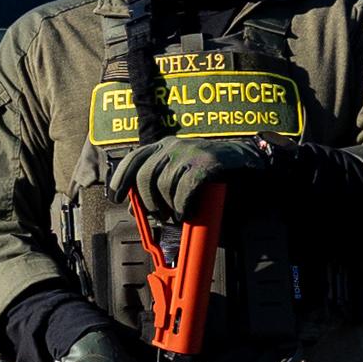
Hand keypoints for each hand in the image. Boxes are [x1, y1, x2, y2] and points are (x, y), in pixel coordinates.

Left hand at [108, 135, 268, 221]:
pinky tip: (186, 212)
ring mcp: (189, 152)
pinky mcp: (206, 163)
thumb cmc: (211, 172)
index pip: (133, 159)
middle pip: (144, 176)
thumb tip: (134, 208)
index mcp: (163, 145)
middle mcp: (172, 145)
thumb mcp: (179, 174)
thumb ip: (157, 186)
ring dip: (167, 207)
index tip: (115, 198)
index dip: (119, 180)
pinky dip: (182, 206)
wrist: (247, 161)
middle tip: (159, 216)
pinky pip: (183, 189)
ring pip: (163, 185)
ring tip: (176, 215)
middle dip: (147, 202)